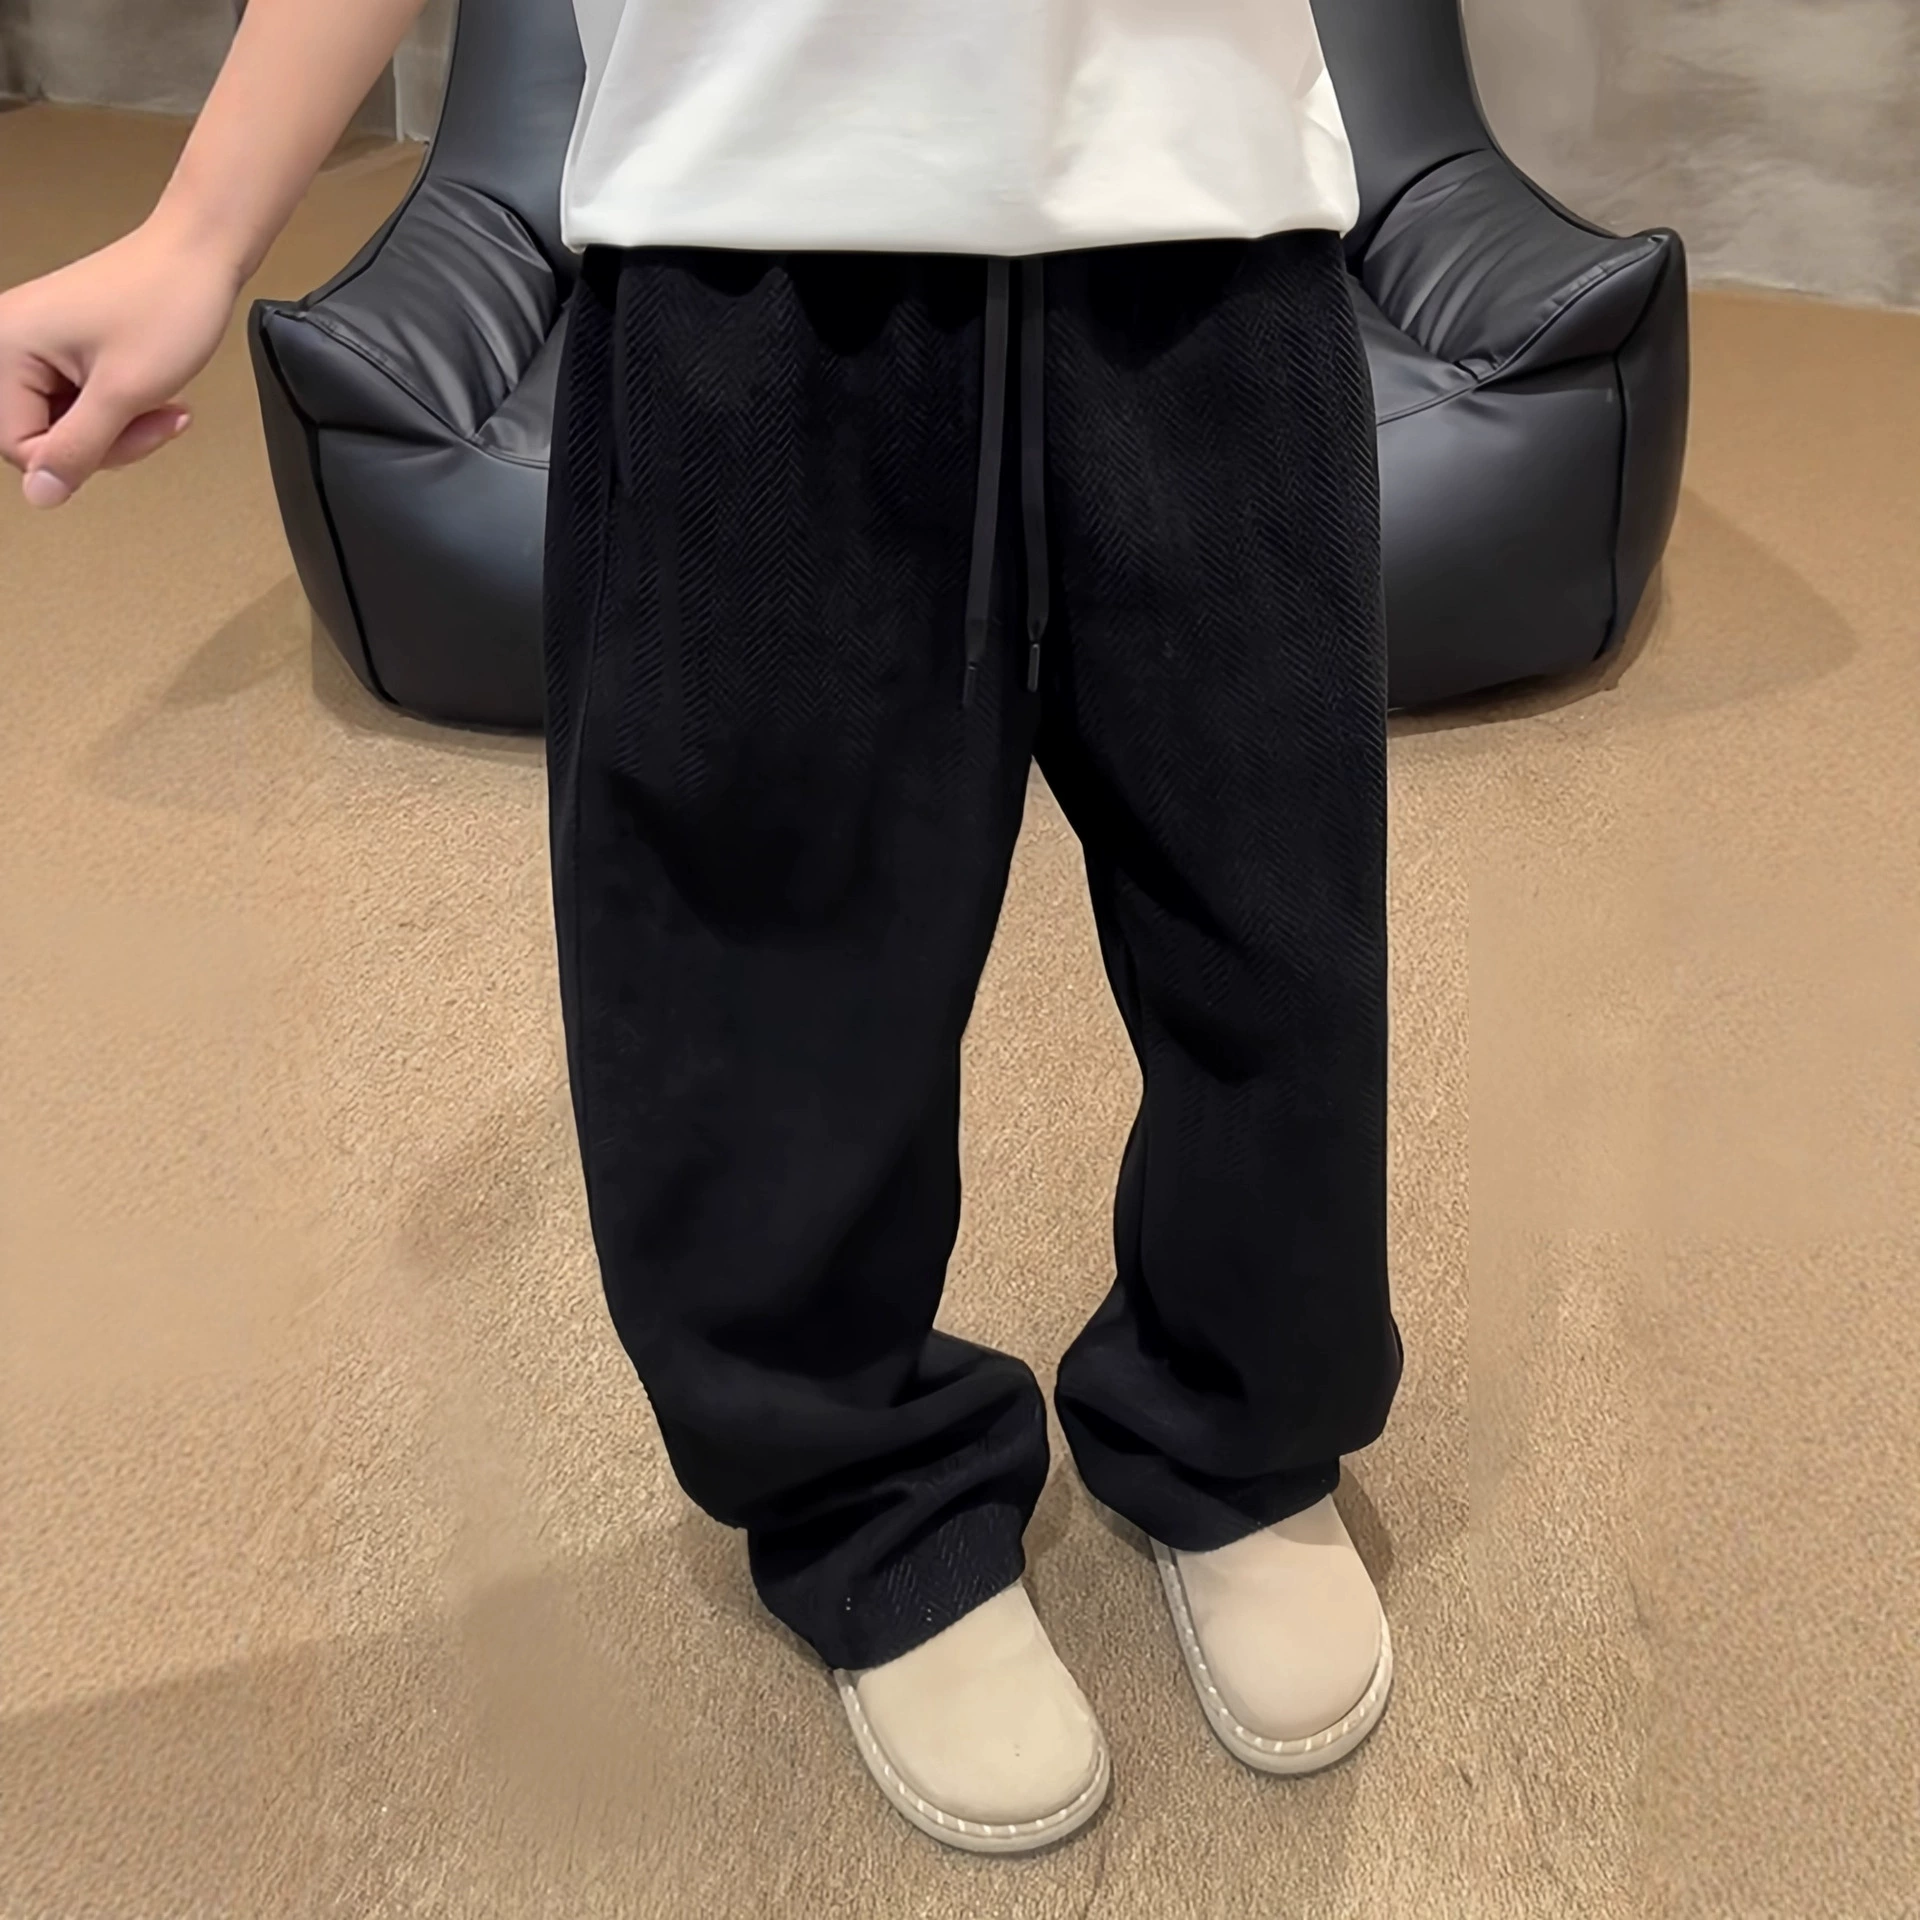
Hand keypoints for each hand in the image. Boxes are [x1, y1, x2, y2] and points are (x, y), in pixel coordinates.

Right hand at [0, 217, 244, 508]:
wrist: (196, 256)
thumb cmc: (165, 306)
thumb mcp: (123, 393)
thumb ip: (78, 449)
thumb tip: (41, 495)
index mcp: (4, 347)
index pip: (20, 446)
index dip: (82, 456)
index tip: (132, 431)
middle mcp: (5, 341)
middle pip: (41, 438)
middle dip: (104, 442)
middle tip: (153, 420)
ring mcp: (31, 342)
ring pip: (64, 426)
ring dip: (118, 429)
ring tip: (159, 403)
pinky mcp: (57, 346)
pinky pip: (77, 403)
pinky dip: (118, 410)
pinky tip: (150, 395)